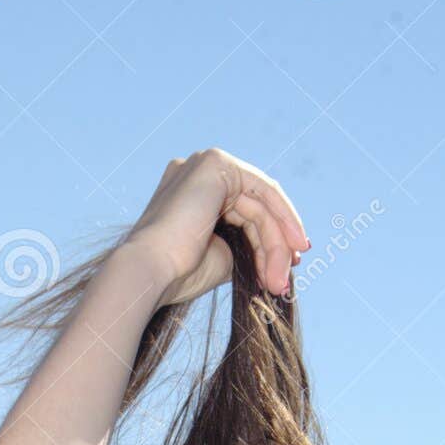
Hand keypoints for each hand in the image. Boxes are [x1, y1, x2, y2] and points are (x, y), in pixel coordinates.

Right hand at [122, 148, 308, 306]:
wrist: (151, 271)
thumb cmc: (178, 273)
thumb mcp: (220, 258)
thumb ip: (244, 246)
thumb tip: (273, 253)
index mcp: (192, 193)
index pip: (242, 212)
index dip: (268, 242)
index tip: (282, 273)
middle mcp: (196, 172)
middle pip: (253, 207)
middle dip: (276, 244)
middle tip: (284, 281)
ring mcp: (205, 164)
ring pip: (259, 203)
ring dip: (277, 243)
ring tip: (279, 279)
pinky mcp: (215, 163)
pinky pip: (262, 189)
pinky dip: (282, 218)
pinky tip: (292, 246)